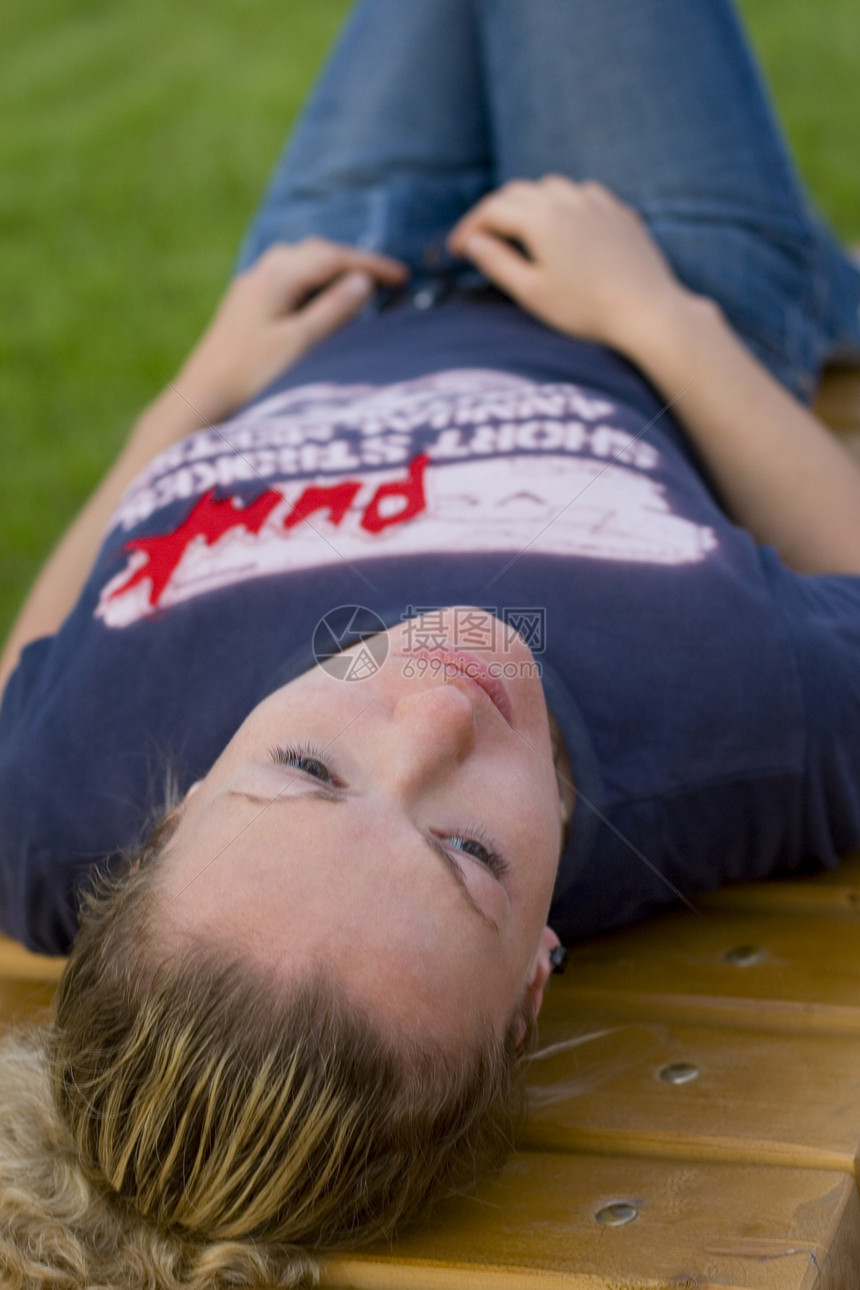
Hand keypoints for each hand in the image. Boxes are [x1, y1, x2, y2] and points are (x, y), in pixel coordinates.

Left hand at [170, 238, 408, 427]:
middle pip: (314, 253)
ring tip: (356, 285)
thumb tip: (362, 281)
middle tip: (386, 278)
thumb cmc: (252, 377)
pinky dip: (310, 283)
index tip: (404, 276)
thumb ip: (334, 310)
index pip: (333, 257)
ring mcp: (248, 292)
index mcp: (277, 278)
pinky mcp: (242, 310)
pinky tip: (316, 302)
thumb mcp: (301, 344)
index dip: (371, 264)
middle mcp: (260, 276)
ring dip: (329, 269)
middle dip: (352, 261)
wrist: (201, 401)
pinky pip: (283, 280)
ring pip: (296, 263)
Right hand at [447, 176, 689, 354]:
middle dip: (494, 212)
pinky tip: (565, 225)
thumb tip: (472, 242)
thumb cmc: (585, 310)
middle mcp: (568, 201)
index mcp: (541, 220)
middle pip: (518, 192)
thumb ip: (496, 262)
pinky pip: (584, 194)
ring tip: (521, 229)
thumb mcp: (531, 293)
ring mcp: (597, 202)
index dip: (469, 226)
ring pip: (552, 186)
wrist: (646, 311)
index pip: (492, 210)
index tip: (457, 248)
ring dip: (529, 202)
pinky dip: (564, 204)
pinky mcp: (620, 212)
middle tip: (482, 237)